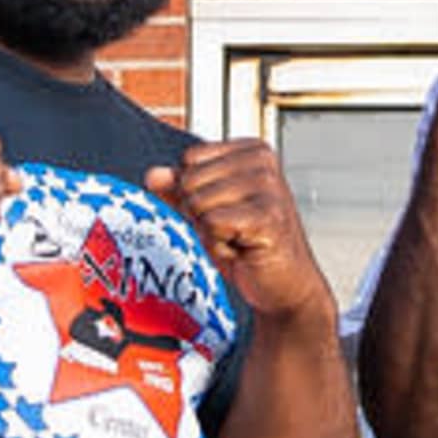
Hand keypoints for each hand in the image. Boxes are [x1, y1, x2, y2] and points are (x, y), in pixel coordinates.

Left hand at [149, 138, 333, 319]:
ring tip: (238, 239)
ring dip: (210, 232)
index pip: (190, 159)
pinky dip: (218, 245)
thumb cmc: (250, 247)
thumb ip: (180, 189)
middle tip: (231, 230)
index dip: (195, 192)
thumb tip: (154, 175)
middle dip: (200, 214)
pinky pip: (211, 223)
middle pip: (190, 180)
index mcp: (252, 151)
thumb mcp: (209, 211)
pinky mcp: (267, 215)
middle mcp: (262, 162)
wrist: (283, 286)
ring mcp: (268, 187)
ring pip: (198, 202)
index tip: (225, 210)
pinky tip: (242, 249)